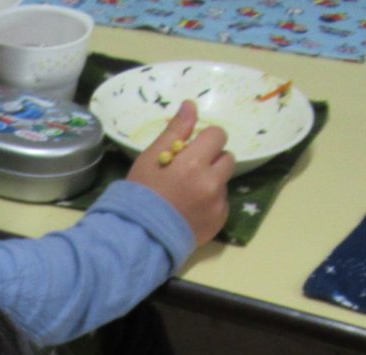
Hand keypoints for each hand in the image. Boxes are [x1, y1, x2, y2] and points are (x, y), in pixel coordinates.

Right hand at [127, 101, 234, 246]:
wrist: (138, 238)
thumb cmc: (140, 194)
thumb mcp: (151, 158)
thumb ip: (175, 131)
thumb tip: (191, 105)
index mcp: (194, 163)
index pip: (217, 135)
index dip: (205, 140)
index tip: (192, 150)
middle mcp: (211, 183)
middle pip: (227, 157)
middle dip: (212, 160)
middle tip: (190, 172)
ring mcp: (216, 204)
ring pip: (224, 181)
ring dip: (212, 182)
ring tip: (190, 193)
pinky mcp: (219, 222)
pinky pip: (222, 203)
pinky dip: (211, 203)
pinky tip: (192, 209)